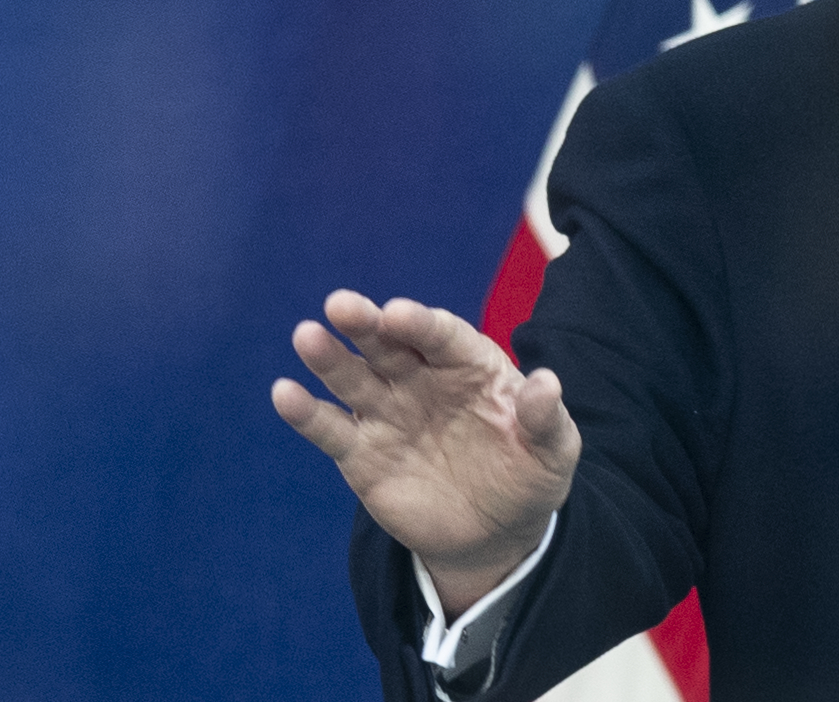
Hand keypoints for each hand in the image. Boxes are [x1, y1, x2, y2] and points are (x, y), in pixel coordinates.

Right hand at [272, 289, 580, 613]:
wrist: (496, 532)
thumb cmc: (529, 476)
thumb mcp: (553, 450)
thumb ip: (546, 417)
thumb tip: (547, 383)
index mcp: (470, 366)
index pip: (442, 336)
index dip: (420, 323)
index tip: (397, 313)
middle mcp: (423, 379)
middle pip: (390, 344)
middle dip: (366, 323)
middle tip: (341, 305)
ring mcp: (389, 413)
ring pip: (354, 378)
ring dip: (329, 358)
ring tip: (308, 336)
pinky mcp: (362, 453)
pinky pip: (330, 429)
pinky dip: (306, 412)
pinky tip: (285, 394)